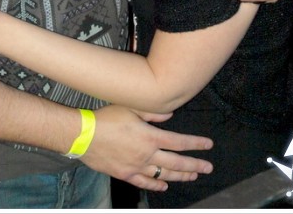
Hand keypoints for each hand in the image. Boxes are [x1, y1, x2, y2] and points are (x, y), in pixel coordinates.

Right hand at [82, 105, 212, 191]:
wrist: (84, 135)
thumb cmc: (107, 118)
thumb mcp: (131, 108)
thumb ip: (152, 113)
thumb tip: (170, 114)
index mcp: (150, 136)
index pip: (179, 142)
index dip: (196, 144)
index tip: (208, 145)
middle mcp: (147, 154)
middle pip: (177, 162)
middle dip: (195, 165)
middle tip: (208, 167)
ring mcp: (137, 166)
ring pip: (164, 174)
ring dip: (180, 175)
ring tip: (192, 175)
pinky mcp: (126, 174)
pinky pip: (145, 182)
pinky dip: (157, 183)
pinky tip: (164, 184)